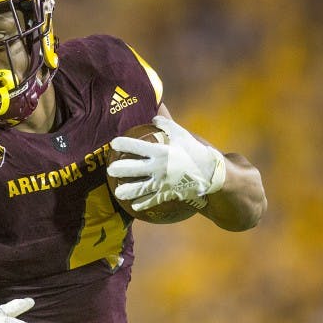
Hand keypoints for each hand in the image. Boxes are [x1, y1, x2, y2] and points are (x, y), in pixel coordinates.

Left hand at [106, 115, 225, 211]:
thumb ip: (166, 125)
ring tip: (118, 192)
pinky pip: (152, 200)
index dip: (123, 144)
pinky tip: (135, 206)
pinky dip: (143, 203)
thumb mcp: (182, 134)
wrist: (211, 173)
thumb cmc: (196, 151)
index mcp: (161, 150)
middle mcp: (158, 167)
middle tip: (110, 169)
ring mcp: (162, 182)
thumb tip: (154, 116)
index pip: (136, 146)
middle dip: (118, 169)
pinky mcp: (168, 193)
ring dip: (126, 191)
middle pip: (133, 169)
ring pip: (139, 188)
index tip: (113, 143)